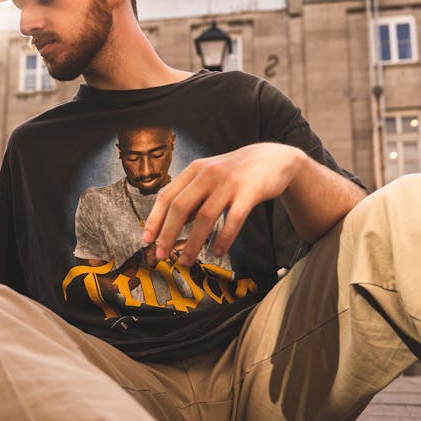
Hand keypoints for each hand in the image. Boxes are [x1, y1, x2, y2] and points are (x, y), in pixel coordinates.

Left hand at [144, 143, 303, 265]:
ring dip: (192, 243)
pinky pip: (233, 219)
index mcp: (195, 170)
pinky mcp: (250, 192)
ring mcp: (229, 183)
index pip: (167, 196)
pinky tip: (217, 252)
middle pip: (181, 207)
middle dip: (168, 234)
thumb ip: (191, 197)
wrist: (273, 159)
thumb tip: (172, 224)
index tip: (147, 239)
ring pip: (205, 217)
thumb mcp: (209, 176)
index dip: (155, 219)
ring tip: (186, 260)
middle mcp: (209, 174)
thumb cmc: (236, 172)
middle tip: (161, 255)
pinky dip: (223, 239)